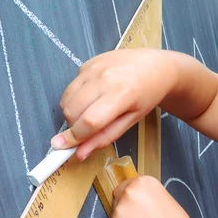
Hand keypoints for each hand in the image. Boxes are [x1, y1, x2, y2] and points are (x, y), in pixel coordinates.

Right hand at [51, 48, 177, 159]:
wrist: (155, 66)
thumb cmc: (147, 95)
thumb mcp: (132, 121)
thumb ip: (105, 137)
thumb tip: (80, 153)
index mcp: (121, 94)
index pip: (89, 121)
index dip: (74, 138)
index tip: (62, 149)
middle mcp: (105, 78)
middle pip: (72, 111)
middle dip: (73, 127)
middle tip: (87, 130)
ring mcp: (94, 68)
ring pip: (66, 100)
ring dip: (72, 113)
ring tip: (90, 114)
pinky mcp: (87, 64)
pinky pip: (70, 88)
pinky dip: (75, 99)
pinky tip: (92, 98)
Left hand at [108, 175, 200, 217]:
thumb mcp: (165, 201)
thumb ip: (147, 198)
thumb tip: (136, 203)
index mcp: (143, 183)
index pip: (126, 187)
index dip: (133, 200)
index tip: (139, 208)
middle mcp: (128, 193)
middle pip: (118, 200)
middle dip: (127, 211)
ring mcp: (118, 212)